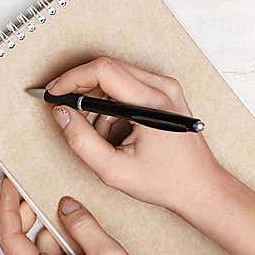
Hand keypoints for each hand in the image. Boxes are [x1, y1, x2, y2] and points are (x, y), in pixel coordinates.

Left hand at [0, 178, 167, 254]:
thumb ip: (83, 225)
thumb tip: (66, 205)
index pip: (10, 236)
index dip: (8, 206)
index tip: (9, 183)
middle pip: (21, 241)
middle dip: (31, 214)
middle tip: (45, 191)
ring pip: (39, 249)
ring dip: (55, 232)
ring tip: (83, 224)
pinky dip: (63, 246)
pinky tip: (86, 242)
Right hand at [47, 56, 227, 215]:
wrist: (201, 187)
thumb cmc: (166, 181)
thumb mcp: (114, 170)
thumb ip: (81, 141)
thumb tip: (61, 113)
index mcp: (152, 103)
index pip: (103, 70)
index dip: (71, 79)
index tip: (54, 93)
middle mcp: (162, 88)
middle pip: (108, 68)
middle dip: (80, 88)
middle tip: (66, 111)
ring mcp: (166, 88)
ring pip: (116, 76)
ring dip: (98, 100)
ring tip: (100, 134)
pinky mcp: (166, 93)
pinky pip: (128, 86)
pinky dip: (112, 104)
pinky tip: (115, 131)